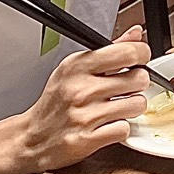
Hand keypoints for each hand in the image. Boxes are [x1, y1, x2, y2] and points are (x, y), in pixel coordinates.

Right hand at [18, 27, 150, 172]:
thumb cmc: (56, 102)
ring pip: (137, 104)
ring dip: (131, 108)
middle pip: (139, 79)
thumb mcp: (75, 69)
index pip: (128, 52)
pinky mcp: (89, 139)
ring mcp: (85, 115)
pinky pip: (125, 129)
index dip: (141, 55)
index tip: (139, 60)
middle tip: (125, 88)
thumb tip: (136, 34)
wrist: (33, 137)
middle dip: (137, 85)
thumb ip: (109, 51)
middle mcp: (81, 89)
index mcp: (78, 66)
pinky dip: (120, 129)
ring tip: (116, 108)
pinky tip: (106, 125)